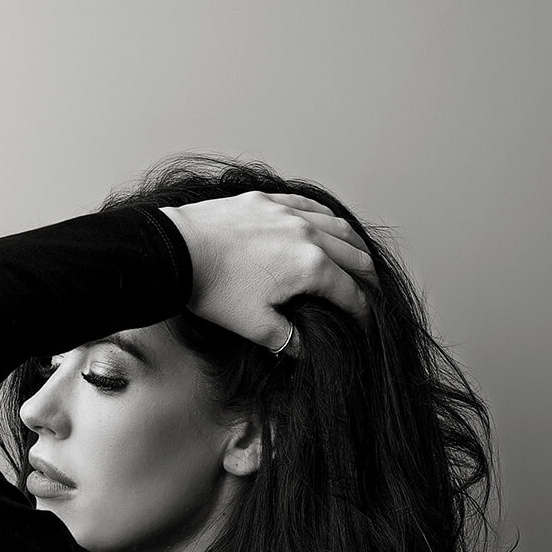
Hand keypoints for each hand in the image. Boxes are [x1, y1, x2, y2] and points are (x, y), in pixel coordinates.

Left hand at [159, 191, 376, 354]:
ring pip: (336, 225)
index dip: (362, 311)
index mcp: (311, 266)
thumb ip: (289, 339)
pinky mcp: (268, 200)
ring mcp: (288, 212)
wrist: (179, 252)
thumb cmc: (215, 291)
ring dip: (353, 244)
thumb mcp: (257, 327)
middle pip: (352, 254)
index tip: (366, 324)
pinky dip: (326, 217)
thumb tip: (307, 350)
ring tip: (360, 258)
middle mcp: (307, 234)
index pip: (348, 291)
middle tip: (373, 292)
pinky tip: (328, 224)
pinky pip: (309, 204)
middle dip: (367, 277)